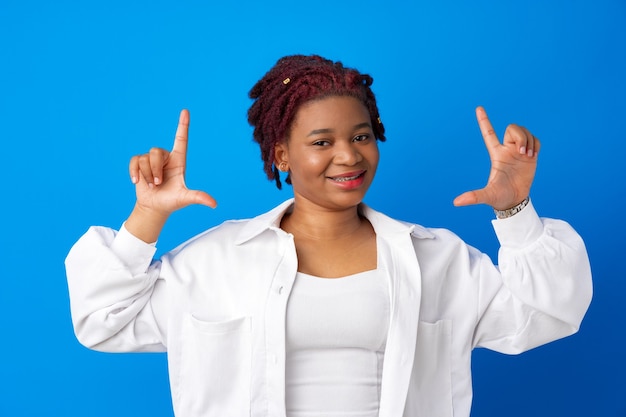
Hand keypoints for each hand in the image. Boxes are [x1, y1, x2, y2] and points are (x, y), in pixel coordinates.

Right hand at [125, 110, 216, 241]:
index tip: (185, 111)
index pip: (181, 140)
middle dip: (155, 170)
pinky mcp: (139, 164)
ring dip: (147, 175)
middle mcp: (166, 158)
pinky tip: (136, 181)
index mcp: (179, 161)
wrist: (155, 207)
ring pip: (145, 158)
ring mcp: (152, 161)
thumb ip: (198, 197)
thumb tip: (214, 204)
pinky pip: (134, 161)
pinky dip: (134, 172)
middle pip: (156, 152)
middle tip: (159, 184)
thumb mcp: (185, 199)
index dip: (183, 125)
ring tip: (152, 185)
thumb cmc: (172, 202)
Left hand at [453, 106, 539, 210]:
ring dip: (529, 141)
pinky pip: (535, 140)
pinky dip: (535, 144)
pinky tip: (533, 155)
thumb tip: (456, 203)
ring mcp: (518, 151)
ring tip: (527, 156)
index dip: (484, 121)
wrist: (515, 200)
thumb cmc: (499, 197)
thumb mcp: (487, 195)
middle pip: (513, 128)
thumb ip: (473, 197)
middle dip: (520, 136)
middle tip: (522, 153)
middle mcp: (506, 149)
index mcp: (496, 154)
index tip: (478, 107)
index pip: (488, 133)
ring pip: (524, 132)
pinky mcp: (531, 154)